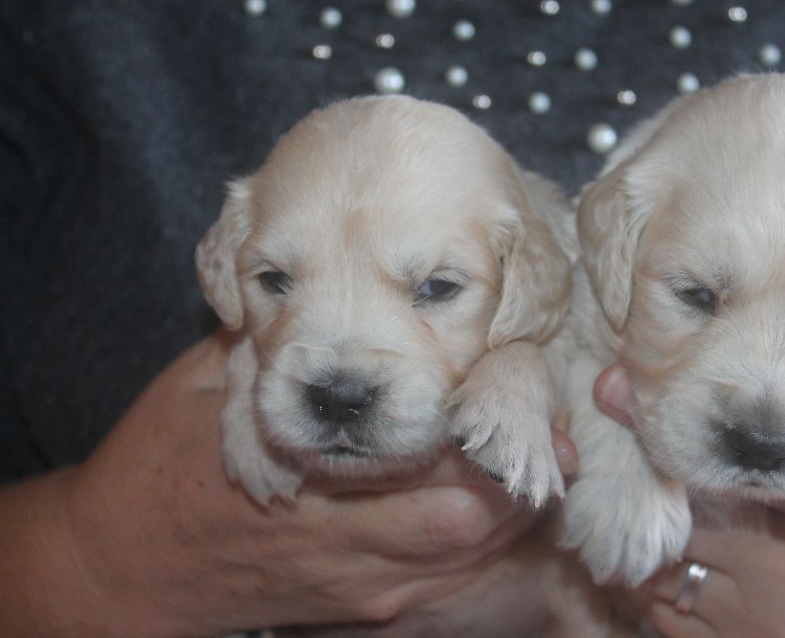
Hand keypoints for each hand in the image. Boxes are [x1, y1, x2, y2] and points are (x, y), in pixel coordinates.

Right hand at [0, 331, 577, 637]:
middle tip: (549, 423)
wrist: (119, 568)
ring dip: (512, 510)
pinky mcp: (360, 607)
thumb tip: (335, 294)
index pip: (429, 462)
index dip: (487, 425)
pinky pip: (446, 581)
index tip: (520, 381)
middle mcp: (345, 547)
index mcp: (308, 481)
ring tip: (539, 457)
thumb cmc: (157, 465)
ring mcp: (359, 587)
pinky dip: (482, 542)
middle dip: (521, 473)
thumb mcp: (204, 385)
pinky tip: (497, 503)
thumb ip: (277, 349)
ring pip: (468, 558)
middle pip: (470, 521)